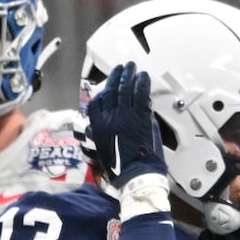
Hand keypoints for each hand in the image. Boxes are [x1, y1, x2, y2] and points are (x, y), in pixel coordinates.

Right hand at [88, 61, 166, 184]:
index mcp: (98, 126)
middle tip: (121, 68)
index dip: (101, 92)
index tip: (106, 87)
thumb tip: (104, 126)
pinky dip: (141, 83)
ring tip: (131, 67)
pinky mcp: (141, 115)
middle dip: (116, 77)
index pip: (96, 103)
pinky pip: (140, 94)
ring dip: (128, 75)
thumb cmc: (119, 166)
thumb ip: (102, 134)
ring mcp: (125, 114)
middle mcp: (109, 117)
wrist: (134, 172)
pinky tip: (143, 77)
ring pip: (125, 89)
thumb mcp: (101, 150)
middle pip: (111, 91)